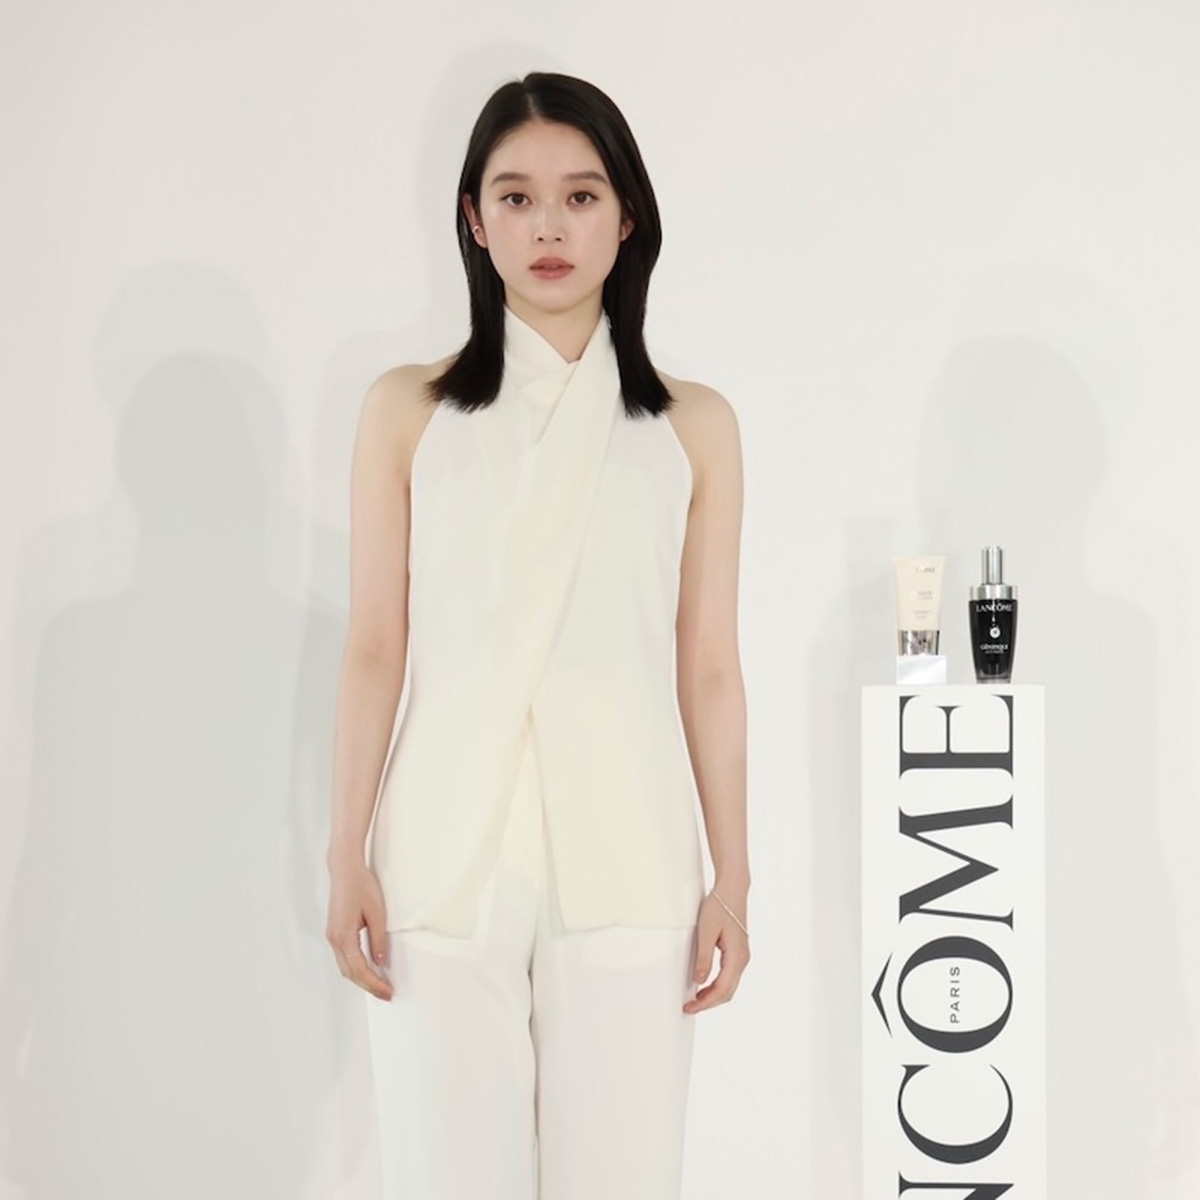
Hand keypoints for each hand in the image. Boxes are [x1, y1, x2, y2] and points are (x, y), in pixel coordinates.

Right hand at [326, 855, 393, 1000]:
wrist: (345, 869)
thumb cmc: (361, 885)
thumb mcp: (377, 912)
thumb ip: (378, 939)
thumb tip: (380, 962)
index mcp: (343, 936)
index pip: (359, 969)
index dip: (374, 984)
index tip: (387, 992)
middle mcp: (334, 939)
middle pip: (350, 973)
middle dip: (368, 986)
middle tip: (386, 994)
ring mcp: (332, 936)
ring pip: (345, 967)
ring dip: (361, 979)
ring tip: (379, 985)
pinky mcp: (334, 932)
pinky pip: (344, 957)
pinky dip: (356, 967)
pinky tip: (368, 969)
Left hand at [684, 888, 749, 1013]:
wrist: (732, 890)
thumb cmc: (719, 907)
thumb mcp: (706, 932)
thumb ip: (703, 958)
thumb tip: (699, 981)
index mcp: (736, 957)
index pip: (721, 990)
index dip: (705, 1003)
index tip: (689, 1007)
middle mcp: (743, 960)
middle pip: (727, 992)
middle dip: (709, 1003)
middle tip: (689, 1007)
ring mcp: (742, 956)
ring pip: (729, 986)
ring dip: (713, 995)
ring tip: (695, 999)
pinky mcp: (738, 952)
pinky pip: (729, 976)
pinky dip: (717, 985)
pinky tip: (705, 984)